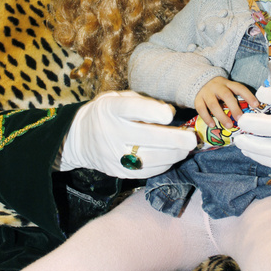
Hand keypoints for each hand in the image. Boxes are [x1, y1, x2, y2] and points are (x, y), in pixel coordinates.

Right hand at [60, 91, 195, 178]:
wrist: (78, 138)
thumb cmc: (107, 113)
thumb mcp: (118, 98)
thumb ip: (143, 102)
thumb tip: (169, 113)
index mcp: (110, 109)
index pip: (132, 109)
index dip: (152, 112)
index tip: (169, 116)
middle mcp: (110, 132)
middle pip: (146, 138)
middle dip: (174, 139)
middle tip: (192, 139)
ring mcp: (113, 154)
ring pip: (150, 158)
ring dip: (173, 154)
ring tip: (186, 149)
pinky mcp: (119, 171)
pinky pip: (146, 171)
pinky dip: (163, 165)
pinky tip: (172, 157)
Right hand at [194, 77, 257, 128]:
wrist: (199, 81)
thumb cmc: (218, 89)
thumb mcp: (227, 88)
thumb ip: (235, 97)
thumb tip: (249, 111)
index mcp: (227, 84)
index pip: (239, 88)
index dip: (248, 95)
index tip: (256, 105)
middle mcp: (217, 86)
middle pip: (226, 95)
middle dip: (234, 107)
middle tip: (240, 119)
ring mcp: (206, 92)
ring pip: (213, 103)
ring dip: (221, 115)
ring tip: (228, 125)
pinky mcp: (197, 99)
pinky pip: (201, 108)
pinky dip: (207, 117)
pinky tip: (212, 125)